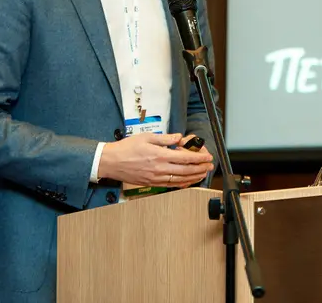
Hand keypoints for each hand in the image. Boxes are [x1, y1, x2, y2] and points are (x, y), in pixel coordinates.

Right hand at [99, 133, 214, 187]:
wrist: (111, 162)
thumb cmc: (126, 148)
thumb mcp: (147, 137)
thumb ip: (165, 138)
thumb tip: (179, 138)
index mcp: (160, 155)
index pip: (185, 157)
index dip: (199, 158)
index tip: (207, 157)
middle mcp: (160, 168)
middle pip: (186, 170)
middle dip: (200, 168)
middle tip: (209, 166)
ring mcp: (156, 178)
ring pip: (180, 179)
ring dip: (194, 177)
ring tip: (203, 174)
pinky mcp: (152, 183)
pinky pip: (170, 185)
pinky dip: (182, 183)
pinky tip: (188, 181)